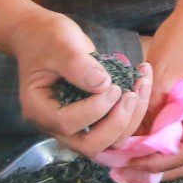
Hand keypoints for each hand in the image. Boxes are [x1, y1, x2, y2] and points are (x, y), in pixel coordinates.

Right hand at [13, 9, 150, 157]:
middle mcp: (56, 125)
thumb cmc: (47, 38)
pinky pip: (117, 127)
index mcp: (39, 110)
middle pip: (90, 145)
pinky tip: (143, 82)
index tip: (113, 87)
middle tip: (131, 94)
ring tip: (142, 83)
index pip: (67, 124)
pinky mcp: (94, 119)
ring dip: (131, 118)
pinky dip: (134, 111)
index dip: (94, 110)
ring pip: (108, 141)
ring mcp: (76, 125)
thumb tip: (103, 85)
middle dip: (116, 123)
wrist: (46, 37)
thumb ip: (77, 64)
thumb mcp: (60, 44)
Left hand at [129, 9, 182, 182]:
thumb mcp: (161, 72)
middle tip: (124, 171)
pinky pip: (181, 139)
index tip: (129, 162)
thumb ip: (152, 108)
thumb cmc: (182, 39)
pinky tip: (138, 144)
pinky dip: (161, 148)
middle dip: (157, 169)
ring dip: (159, 162)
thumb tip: (135, 141)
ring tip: (128, 162)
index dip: (157, 162)